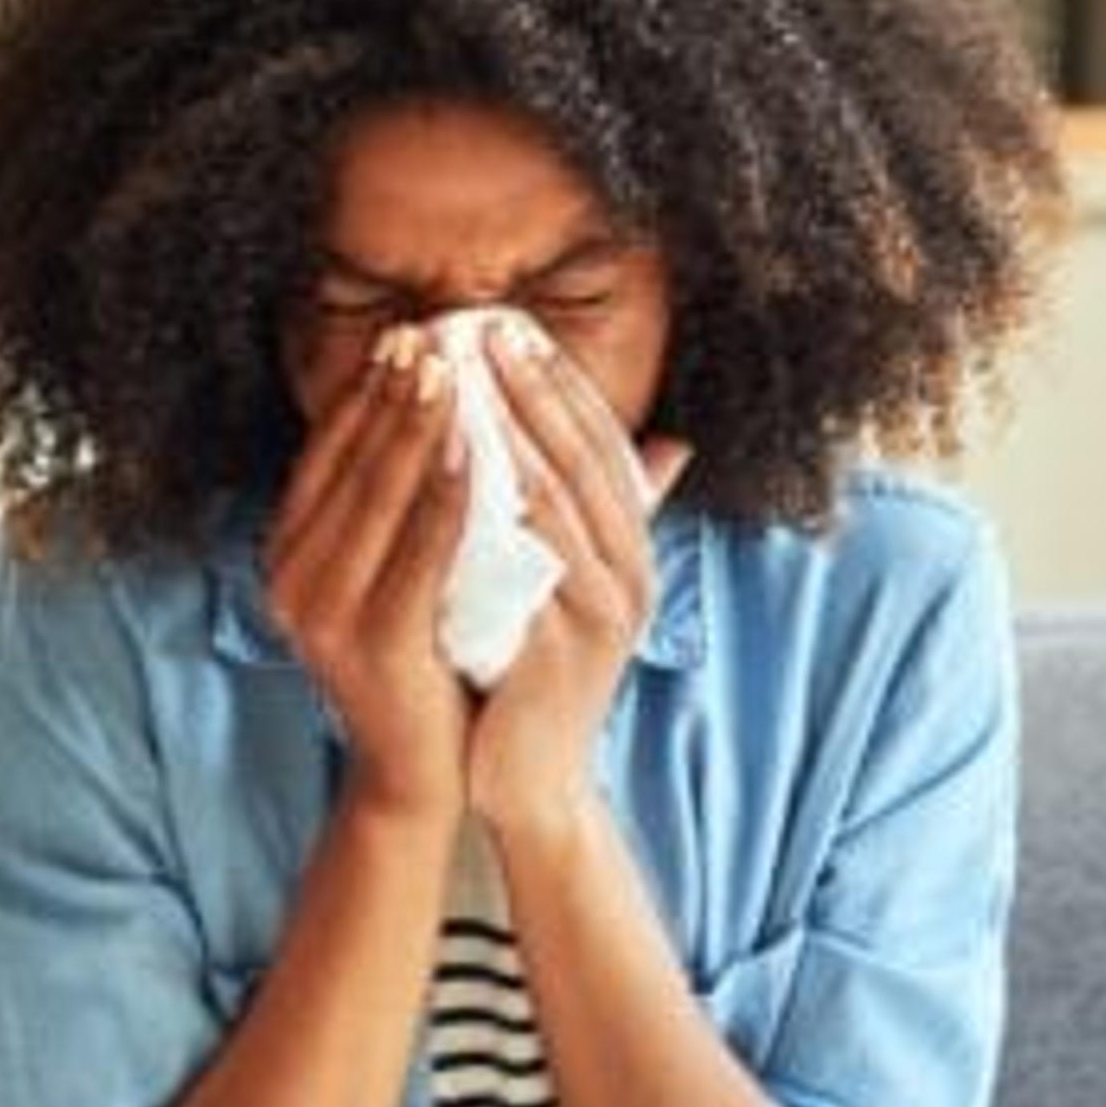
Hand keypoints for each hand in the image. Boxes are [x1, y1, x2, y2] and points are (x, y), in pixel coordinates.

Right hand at [266, 325, 472, 823]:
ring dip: (420, 429)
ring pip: (378, 499)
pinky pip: (416, 553)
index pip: (328, 452)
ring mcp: (320, 612)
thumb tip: (437, 408)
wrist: (419, 769)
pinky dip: (447, 498)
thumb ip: (405, 500)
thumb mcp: (402, 569)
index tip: (411, 334)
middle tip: (436, 333)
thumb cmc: (423, 657)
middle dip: (395, 394)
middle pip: (350, 464)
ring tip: (458, 374)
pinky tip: (479, 455)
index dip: (367, 390)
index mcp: (288, 551)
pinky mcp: (367, 641)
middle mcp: (288, 576)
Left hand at [464, 315, 689, 842]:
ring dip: (522, 435)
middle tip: (491, 328)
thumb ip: (560, 516)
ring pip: (568, 502)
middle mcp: (630, 572)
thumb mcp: (549, 582)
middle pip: (588, 458)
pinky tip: (479, 472)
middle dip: (538, 388)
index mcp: (625, 549)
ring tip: (475, 379)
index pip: (597, 444)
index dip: (557, 383)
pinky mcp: (572, 650)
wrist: (527, 779)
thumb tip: (590, 445)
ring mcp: (606, 611)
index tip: (510, 327)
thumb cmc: (526, 672)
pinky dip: (515, 514)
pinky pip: (543, 568)